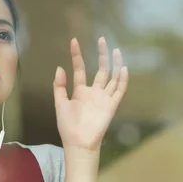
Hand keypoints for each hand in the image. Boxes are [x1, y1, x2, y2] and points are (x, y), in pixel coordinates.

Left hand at [53, 37, 128, 152]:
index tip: (74, 41)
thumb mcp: (60, 104)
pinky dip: (122, 79)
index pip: (80, 69)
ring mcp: (104, 98)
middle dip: (101, 54)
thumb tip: (60, 67)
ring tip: (115, 49)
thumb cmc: (68, 127)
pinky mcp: (112, 105)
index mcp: (80, 91)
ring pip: (112, 77)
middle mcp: (94, 92)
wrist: (78, 142)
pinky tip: (123, 68)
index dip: (77, 55)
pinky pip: (119, 90)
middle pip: (100, 69)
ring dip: (114, 63)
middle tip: (102, 39)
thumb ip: (59, 86)